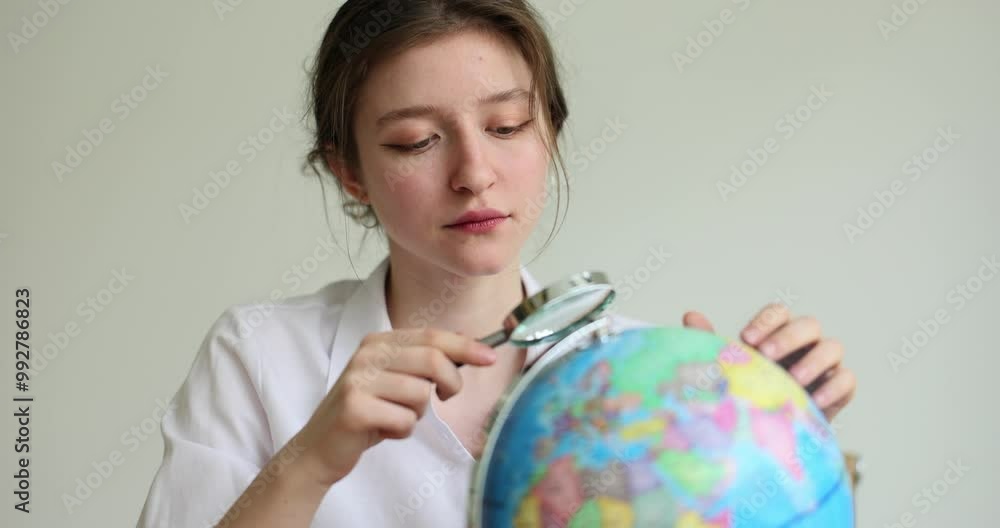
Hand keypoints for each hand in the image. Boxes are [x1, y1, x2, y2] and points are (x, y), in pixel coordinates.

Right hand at [294, 328, 496, 486]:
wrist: (320, 447)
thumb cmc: (367, 413)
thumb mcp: (395, 380)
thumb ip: (424, 362)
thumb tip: (470, 346)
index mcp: (378, 342)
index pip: (432, 336)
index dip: (465, 346)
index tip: (491, 357)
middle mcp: (367, 354)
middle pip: (432, 360)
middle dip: (450, 383)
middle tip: (445, 397)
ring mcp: (358, 380)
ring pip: (421, 394)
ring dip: (418, 414)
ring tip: (397, 416)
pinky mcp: (354, 407)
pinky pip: (404, 419)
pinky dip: (402, 431)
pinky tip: (384, 430)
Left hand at [682, 305, 855, 419]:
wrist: (768, 436)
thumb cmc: (747, 394)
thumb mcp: (728, 370)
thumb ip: (711, 343)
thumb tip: (690, 316)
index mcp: (777, 334)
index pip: (779, 312)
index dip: (766, 321)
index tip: (745, 339)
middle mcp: (804, 345)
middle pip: (809, 325)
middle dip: (789, 337)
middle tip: (766, 356)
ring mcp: (825, 366)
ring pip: (834, 347)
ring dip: (814, 361)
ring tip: (792, 380)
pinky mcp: (840, 390)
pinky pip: (848, 380)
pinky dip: (835, 388)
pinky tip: (814, 401)